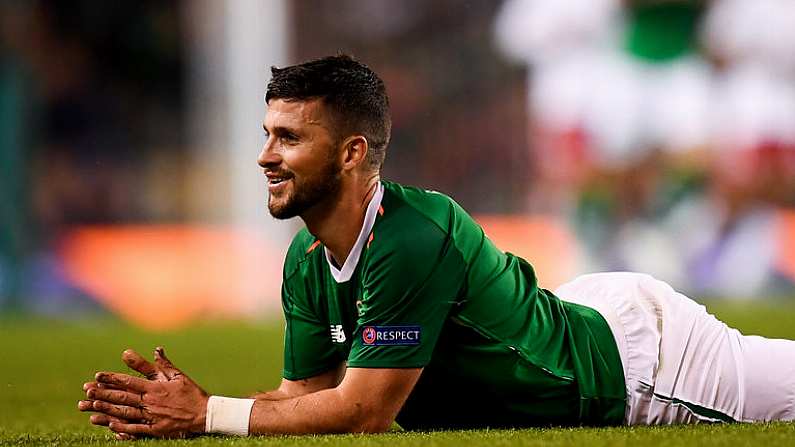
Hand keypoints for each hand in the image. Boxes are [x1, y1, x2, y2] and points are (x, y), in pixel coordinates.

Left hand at [79, 347, 209, 438]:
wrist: (204, 414)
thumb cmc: (191, 393)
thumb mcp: (178, 376)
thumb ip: (163, 364)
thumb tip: (155, 349)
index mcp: (156, 388)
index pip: (129, 381)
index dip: (112, 378)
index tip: (97, 375)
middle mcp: (151, 402)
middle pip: (123, 397)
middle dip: (103, 394)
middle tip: (87, 391)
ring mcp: (152, 417)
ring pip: (126, 413)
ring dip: (108, 410)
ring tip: (92, 407)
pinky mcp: (155, 429)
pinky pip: (136, 429)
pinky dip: (123, 428)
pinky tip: (110, 426)